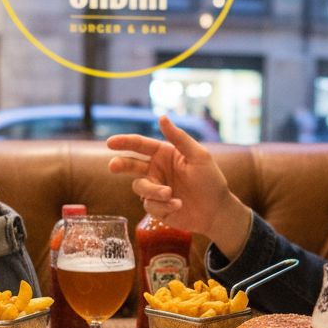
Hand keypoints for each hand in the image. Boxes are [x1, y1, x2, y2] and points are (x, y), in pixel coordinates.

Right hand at [107, 115, 252, 257]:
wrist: (217, 211)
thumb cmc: (211, 180)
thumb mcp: (198, 155)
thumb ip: (178, 137)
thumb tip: (161, 117)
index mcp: (164, 154)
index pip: (140, 145)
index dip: (124, 142)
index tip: (110, 143)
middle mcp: (156, 170)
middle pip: (131, 165)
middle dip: (120, 164)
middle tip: (113, 166)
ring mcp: (155, 188)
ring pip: (140, 187)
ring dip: (154, 190)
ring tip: (170, 194)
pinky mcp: (156, 207)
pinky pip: (150, 205)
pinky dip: (163, 205)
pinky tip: (178, 205)